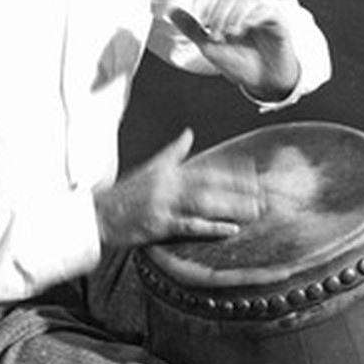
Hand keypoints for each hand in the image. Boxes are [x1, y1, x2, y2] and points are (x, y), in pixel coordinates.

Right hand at [94, 128, 261, 246]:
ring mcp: (164, 204)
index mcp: (170, 171)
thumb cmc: (125, 194)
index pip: (208, 168)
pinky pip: (189, 225)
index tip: (256, 172)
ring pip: (205, 203)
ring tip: (255, 211)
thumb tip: (189, 133)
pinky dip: (210, 227)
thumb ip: (173, 152)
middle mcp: (169, 185)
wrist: (98, 214)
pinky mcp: (159, 224)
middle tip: (265, 193)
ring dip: (231, 207)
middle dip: (240, 189)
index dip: (233, 171)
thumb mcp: (149, 167)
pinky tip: (229, 229)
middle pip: (211, 185)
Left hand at [173, 0, 300, 101]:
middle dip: (219, 16)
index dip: (209, 11)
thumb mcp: (211, 47)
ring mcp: (262, 14)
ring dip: (234, 16)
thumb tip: (172, 11)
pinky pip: (265, 9)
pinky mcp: (278, 21)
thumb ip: (193, 29)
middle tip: (218, 36)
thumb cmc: (240, 64)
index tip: (208, 31)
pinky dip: (253, 16)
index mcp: (231, 13)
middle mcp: (247, 10)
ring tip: (232, 34)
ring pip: (246, 1)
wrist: (264, 82)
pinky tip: (246, 29)